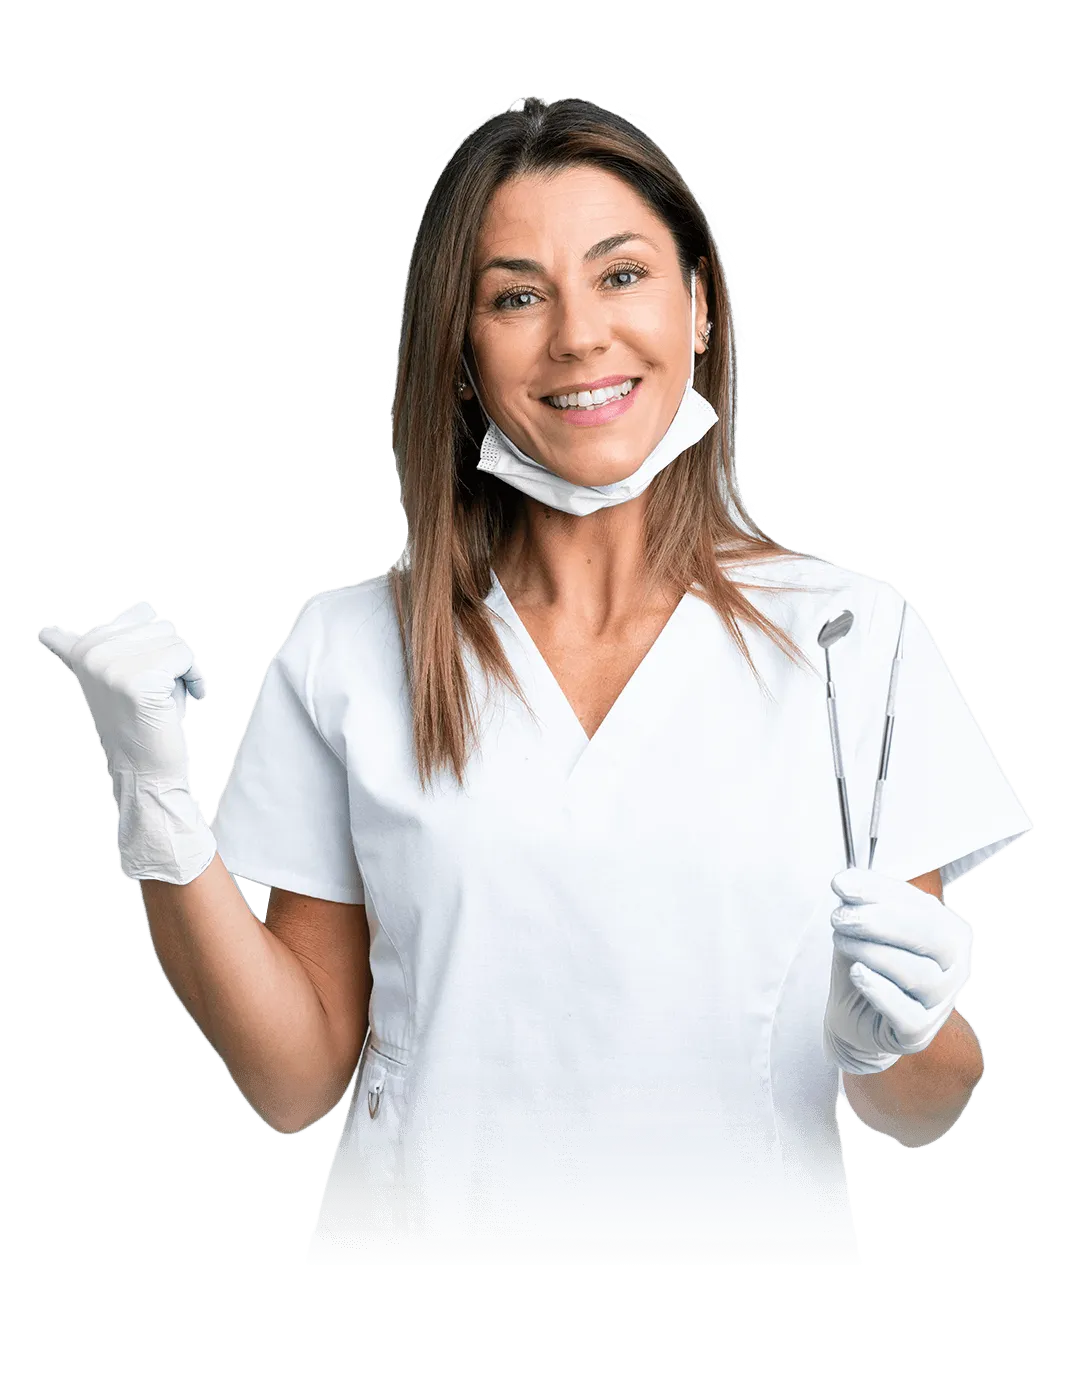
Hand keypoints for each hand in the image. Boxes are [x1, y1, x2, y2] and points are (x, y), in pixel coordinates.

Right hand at [38, 602, 215, 884]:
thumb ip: (117, 637)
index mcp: (81, 647)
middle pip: (160, 621)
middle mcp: (90, 652)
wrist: (145, 771)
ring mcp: (110, 665)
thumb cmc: (144, 718)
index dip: (154, 636)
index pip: (137, 610)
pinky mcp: (137, 680)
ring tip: (169, 694)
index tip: (140, 677)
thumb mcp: (123, 669)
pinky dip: (195, 679)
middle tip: (161, 687)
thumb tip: (48, 627)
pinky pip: (186, 657)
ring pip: (174, 638)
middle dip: (172, 653)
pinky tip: (186, 701)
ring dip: (183, 667)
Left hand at [822, 867, 972, 1074]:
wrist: (854, 1014)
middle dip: (882, 921)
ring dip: (873, 952)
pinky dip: (880, 990)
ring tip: (840, 941)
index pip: (922, 905)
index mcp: (949, 932)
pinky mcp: (919, 1032)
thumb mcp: (865, 927)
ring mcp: (941, 1002)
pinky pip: (907, 1013)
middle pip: (932, 937)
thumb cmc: (868, 963)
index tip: (840, 884)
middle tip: (840, 916)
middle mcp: (955, 966)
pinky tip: (857, 973)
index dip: (880, 892)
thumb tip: (846, 881)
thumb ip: (862, 902)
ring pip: (919, 974)